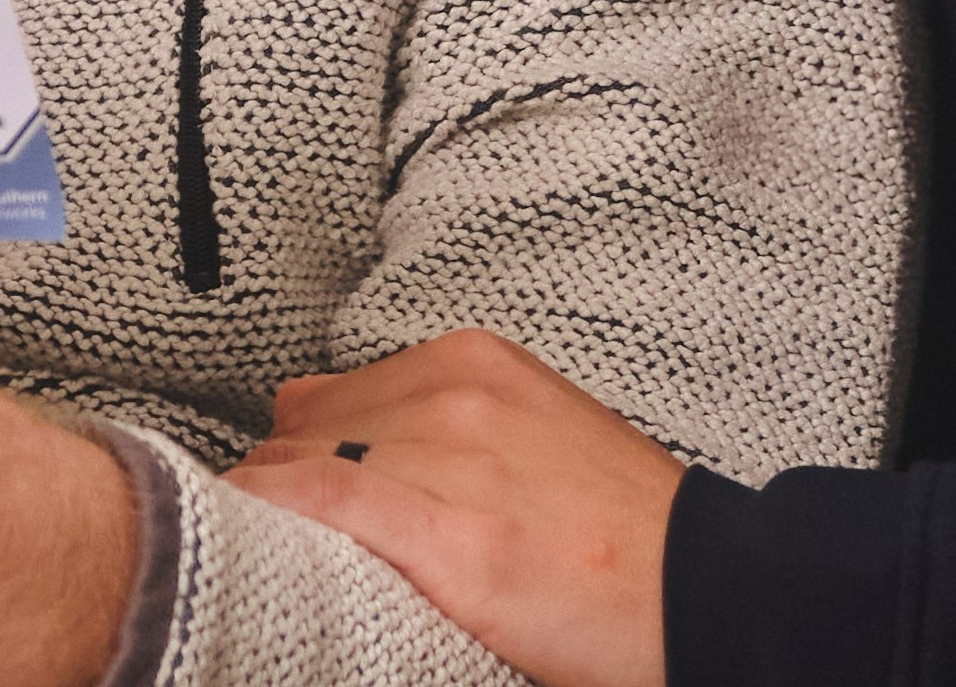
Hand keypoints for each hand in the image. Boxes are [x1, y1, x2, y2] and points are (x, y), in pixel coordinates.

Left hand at [227, 331, 681, 686]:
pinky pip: (313, 499)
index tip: (292, 503)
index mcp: (473, 362)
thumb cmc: (621, 531)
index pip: (331, 397)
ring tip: (279, 562)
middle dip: (285, 490)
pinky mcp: (443, 528)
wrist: (703, 592)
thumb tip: (312, 414)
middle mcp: (450, 391)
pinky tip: (253, 540)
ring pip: (297, 466)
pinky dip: (267, 514)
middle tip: (290, 547)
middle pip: (305, 432)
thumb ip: (432, 417)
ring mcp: (445, 453)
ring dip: (273, 516)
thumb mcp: (531, 433)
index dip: (302, 459)